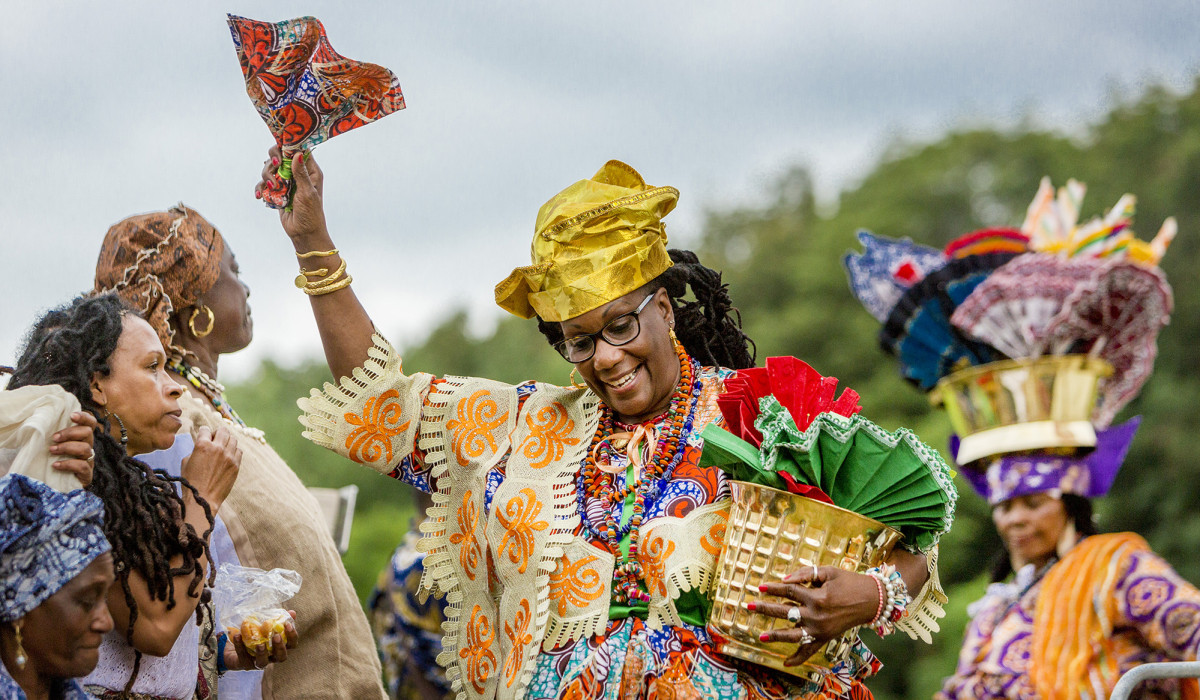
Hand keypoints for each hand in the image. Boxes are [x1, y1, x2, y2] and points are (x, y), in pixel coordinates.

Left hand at [49, 412, 98, 487]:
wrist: (56, 488)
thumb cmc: (49, 463)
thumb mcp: (50, 446)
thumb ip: (49, 436)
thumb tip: (33, 423)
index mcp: (80, 438)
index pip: (90, 423)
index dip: (84, 417)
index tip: (72, 416)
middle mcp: (87, 447)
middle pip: (88, 433)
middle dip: (70, 433)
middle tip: (54, 438)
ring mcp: (88, 461)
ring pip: (86, 448)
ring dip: (67, 447)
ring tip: (52, 451)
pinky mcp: (87, 474)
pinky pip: (82, 466)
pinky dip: (68, 464)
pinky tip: (55, 465)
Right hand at [181, 425, 240, 510]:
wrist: (202, 499)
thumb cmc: (190, 481)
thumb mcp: (186, 461)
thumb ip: (195, 449)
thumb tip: (202, 443)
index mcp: (202, 445)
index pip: (206, 429)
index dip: (203, 432)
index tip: (204, 436)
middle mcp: (217, 448)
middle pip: (223, 430)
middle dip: (218, 433)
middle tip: (215, 440)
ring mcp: (228, 456)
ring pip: (233, 439)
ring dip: (227, 441)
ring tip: (222, 448)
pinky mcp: (236, 465)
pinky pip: (239, 451)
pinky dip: (233, 451)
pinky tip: (228, 456)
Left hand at [225, 611, 298, 670]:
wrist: (238, 647)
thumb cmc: (258, 635)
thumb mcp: (269, 627)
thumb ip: (280, 620)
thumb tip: (292, 612)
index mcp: (280, 648)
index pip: (292, 645)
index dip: (292, 636)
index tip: (288, 624)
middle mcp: (271, 658)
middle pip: (281, 657)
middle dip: (280, 647)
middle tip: (276, 636)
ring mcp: (258, 662)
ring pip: (263, 663)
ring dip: (262, 653)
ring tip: (260, 644)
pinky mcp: (244, 664)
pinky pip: (243, 657)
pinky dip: (240, 647)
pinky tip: (238, 636)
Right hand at [255, 146, 327, 244]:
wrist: (303, 233)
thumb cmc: (311, 214)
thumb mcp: (307, 193)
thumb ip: (301, 173)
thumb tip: (296, 153)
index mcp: (310, 171)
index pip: (299, 150)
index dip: (288, 145)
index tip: (281, 148)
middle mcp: (297, 173)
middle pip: (279, 155)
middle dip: (273, 159)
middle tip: (275, 166)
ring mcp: (286, 181)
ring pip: (269, 168)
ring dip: (267, 176)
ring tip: (273, 188)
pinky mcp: (276, 191)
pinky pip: (264, 184)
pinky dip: (260, 188)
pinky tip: (260, 196)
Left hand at [754, 566, 879, 666]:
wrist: (872, 600)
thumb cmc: (849, 582)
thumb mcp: (828, 572)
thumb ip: (805, 574)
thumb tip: (784, 580)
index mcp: (818, 597)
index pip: (789, 591)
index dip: (774, 588)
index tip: (759, 586)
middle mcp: (817, 616)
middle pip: (785, 612)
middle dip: (765, 609)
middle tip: (748, 605)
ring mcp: (821, 630)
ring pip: (794, 635)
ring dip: (776, 635)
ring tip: (761, 635)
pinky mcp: (826, 638)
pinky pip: (810, 650)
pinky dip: (798, 658)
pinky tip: (786, 663)